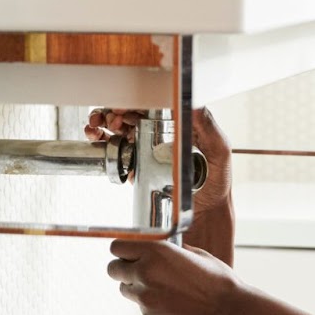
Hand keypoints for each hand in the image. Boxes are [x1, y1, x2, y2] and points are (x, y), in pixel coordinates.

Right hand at [86, 106, 230, 206]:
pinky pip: (115, 150)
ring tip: (97, 128)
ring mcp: (146, 149)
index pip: (150, 104)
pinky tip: (97, 139)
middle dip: (112, 111)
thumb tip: (192, 101)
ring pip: (117, 128)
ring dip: (102, 123)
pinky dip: (102, 141)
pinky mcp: (137, 166)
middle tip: (109, 120)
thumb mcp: (218, 149)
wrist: (206, 212)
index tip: (122, 107)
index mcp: (176, 122)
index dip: (133, 101)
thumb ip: (207, 126)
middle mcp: (160, 132)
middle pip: (129, 113)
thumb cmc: (216, 180)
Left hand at [108, 239, 245, 314]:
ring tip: (161, 288)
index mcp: (155, 252)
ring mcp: (145, 298)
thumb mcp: (196, 254)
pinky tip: (173, 304)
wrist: (229, 312)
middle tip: (139, 271)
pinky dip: (151, 305)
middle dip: (123, 269)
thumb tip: (160, 249)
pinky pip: (141, 307)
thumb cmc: (217, 280)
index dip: (123, 250)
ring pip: (125, 290)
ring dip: (136, 287)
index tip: (130, 253)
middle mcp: (144, 273)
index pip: (117, 246)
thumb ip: (171, 251)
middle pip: (113, 269)